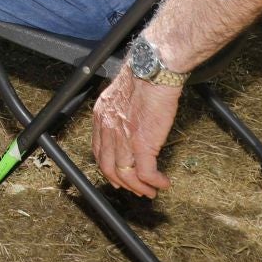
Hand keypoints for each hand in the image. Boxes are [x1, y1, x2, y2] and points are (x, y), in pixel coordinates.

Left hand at [90, 71, 179, 197]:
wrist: (155, 70)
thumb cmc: (144, 76)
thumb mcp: (120, 95)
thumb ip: (118, 112)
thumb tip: (128, 125)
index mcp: (102, 116)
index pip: (99, 151)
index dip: (108, 168)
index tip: (117, 176)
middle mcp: (108, 129)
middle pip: (109, 168)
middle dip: (122, 183)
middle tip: (135, 189)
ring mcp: (124, 138)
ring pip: (126, 175)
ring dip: (139, 187)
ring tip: (151, 190)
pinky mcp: (143, 144)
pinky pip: (146, 173)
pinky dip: (154, 182)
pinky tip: (163, 182)